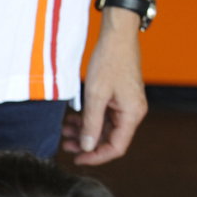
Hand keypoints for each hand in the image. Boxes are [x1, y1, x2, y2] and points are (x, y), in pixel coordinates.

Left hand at [62, 26, 146, 165]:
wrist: (117, 37)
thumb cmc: (110, 61)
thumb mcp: (96, 95)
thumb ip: (91, 123)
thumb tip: (87, 146)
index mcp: (132, 114)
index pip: (116, 147)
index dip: (96, 157)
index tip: (77, 159)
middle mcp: (132, 112)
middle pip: (109, 139)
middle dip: (87, 144)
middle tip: (65, 145)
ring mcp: (125, 105)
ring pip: (104, 128)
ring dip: (84, 132)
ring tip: (64, 132)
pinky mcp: (118, 99)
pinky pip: (103, 116)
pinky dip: (88, 120)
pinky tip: (71, 120)